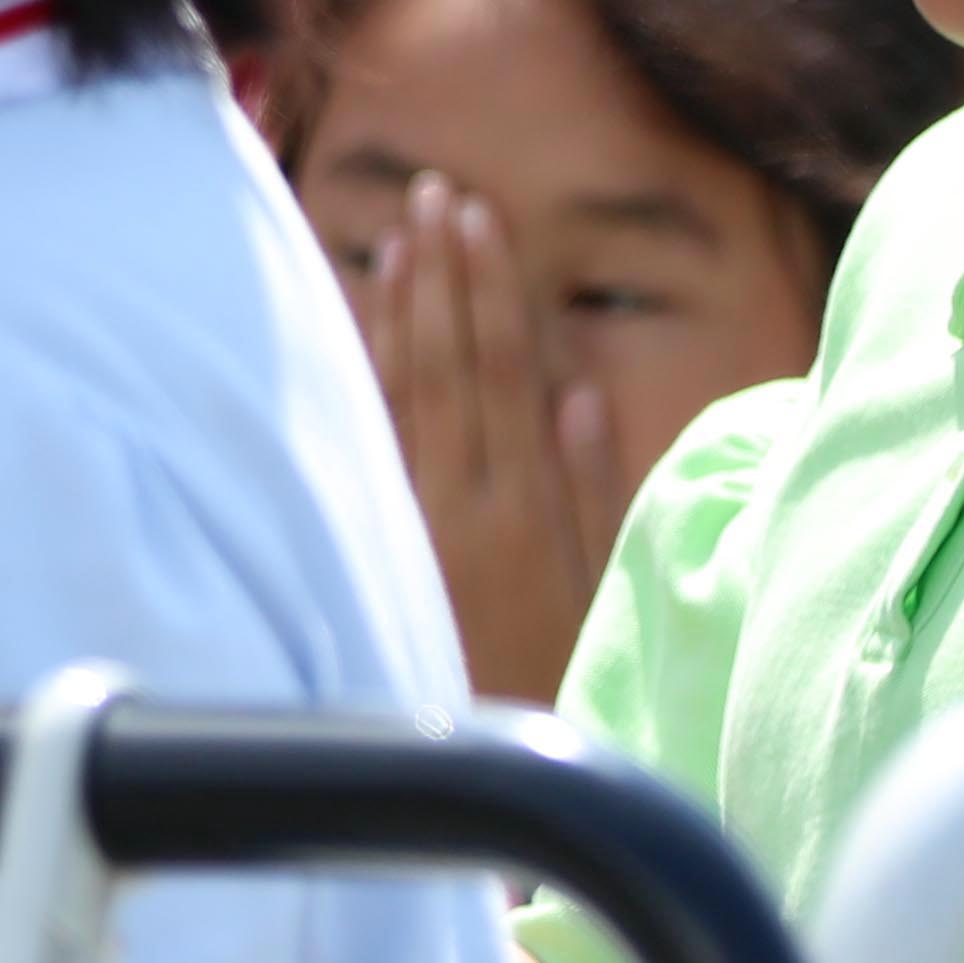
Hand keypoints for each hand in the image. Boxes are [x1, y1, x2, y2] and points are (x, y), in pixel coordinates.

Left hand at [358, 172, 620, 706]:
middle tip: (432, 191)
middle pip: (444, 365)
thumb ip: (595, 492)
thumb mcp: (603, 592)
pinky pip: (364, 443)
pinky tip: (359, 327)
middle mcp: (454, 509)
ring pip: (396, 396)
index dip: (487, 286)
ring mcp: (405, 528)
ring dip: (396, 312)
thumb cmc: (561, 680)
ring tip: (397, 237)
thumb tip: (579, 392)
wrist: (480, 771)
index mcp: (520, 513)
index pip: (500, 370)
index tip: (478, 215)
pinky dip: (363, 378)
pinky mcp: (373, 547)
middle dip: (439, 273)